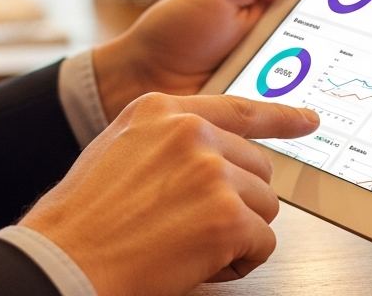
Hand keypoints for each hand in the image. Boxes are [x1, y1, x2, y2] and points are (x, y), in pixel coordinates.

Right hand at [19, 93, 319, 294]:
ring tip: (186, 244)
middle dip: (236, 203)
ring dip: (236, 234)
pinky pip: (263, 244)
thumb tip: (213, 155)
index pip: (237, 108)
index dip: (279, 117)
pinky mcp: (227, 215)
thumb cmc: (81, 220)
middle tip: (192, 226)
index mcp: (161, 110)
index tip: (308, 120)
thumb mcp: (117, 152)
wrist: (64, 260)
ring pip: (264, 207)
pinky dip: (237, 263)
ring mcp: (211, 171)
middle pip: (258, 167)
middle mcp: (190, 132)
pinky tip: (196, 263)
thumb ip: (165, 143)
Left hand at [93, 0, 324, 119]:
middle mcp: (281, 47)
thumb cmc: (172, 31)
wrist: (135, 83)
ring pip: (322, 82)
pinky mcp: (265, 115)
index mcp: (273, 10)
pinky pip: (296, 115)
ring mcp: (275, 83)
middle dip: (363, 41)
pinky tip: (341, 114)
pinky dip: (315, 114)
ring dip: (342, 80)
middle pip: (334, 43)